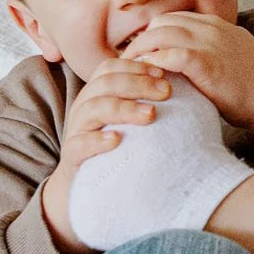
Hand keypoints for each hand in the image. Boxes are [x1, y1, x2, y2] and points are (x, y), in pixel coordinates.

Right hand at [41, 56, 170, 253]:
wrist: (87, 186)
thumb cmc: (120, 148)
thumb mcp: (133, 122)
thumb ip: (148, 102)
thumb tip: (182, 86)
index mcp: (97, 94)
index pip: (110, 68)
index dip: (135, 66)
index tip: (163, 73)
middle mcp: (83, 108)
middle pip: (105, 84)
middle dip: (138, 84)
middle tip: (166, 92)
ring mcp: (76, 131)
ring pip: (92, 109)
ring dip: (124, 108)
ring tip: (151, 115)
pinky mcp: (71, 156)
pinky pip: (78, 144)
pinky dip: (97, 140)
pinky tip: (117, 140)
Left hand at [125, 12, 253, 155]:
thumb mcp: (232, 57)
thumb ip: (210, 53)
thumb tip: (185, 65)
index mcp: (217, 25)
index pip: (174, 19)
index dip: (154, 33)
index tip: (142, 52)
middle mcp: (211, 29)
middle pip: (162, 22)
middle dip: (142, 40)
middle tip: (129, 62)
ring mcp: (209, 43)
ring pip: (160, 34)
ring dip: (140, 52)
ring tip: (129, 70)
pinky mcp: (205, 62)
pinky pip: (167, 55)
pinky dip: (152, 63)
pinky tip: (144, 77)